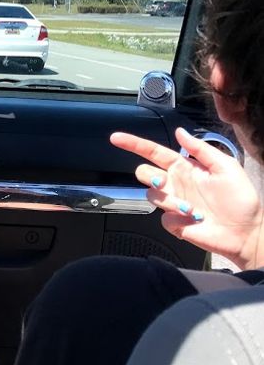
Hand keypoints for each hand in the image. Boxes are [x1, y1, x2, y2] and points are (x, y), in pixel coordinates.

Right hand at [111, 128, 263, 268]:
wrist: (247, 232)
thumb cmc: (241, 200)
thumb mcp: (226, 167)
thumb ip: (201, 149)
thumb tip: (180, 132)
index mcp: (184, 167)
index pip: (153, 152)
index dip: (133, 144)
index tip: (116, 138)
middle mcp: (175, 184)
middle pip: (143, 173)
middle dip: (148, 176)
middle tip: (162, 182)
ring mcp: (173, 204)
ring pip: (151, 196)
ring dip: (170, 201)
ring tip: (193, 210)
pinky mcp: (174, 223)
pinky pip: (163, 218)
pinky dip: (178, 219)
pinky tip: (195, 221)